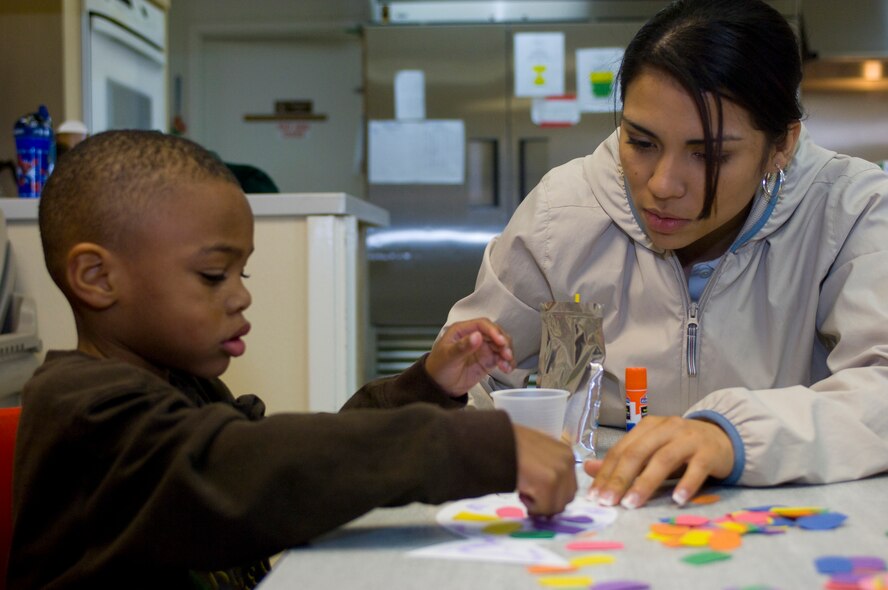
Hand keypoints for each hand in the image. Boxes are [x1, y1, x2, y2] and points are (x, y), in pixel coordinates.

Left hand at [425, 318, 513, 395]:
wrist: (439, 386)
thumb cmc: (438, 367)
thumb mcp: (448, 356)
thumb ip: (463, 346)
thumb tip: (477, 336)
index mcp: (463, 330)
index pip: (482, 324)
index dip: (494, 331)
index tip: (500, 341)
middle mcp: (475, 337)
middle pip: (495, 333)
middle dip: (504, 342)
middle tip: (507, 354)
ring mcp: (482, 349)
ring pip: (501, 345)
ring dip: (507, 352)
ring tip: (507, 364)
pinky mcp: (487, 361)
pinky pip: (501, 358)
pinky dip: (507, 362)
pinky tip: (507, 368)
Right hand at [512, 424, 576, 515]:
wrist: (496, 440)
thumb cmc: (513, 445)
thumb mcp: (539, 450)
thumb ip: (550, 466)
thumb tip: (553, 490)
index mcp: (567, 454)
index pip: (570, 486)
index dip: (554, 494)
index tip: (538, 492)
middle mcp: (568, 463)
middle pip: (566, 498)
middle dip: (549, 501)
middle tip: (530, 493)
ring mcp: (559, 473)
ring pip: (556, 506)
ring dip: (540, 505)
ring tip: (524, 491)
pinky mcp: (548, 484)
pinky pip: (544, 508)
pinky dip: (532, 507)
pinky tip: (521, 492)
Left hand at [584, 416, 733, 508]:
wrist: (722, 438)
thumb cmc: (681, 447)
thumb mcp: (650, 450)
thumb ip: (622, 460)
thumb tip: (587, 468)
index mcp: (647, 427)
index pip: (621, 450)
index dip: (606, 473)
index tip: (594, 496)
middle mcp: (666, 429)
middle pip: (638, 453)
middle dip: (620, 478)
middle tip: (608, 502)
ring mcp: (689, 439)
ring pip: (663, 459)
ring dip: (645, 483)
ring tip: (632, 504)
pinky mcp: (709, 453)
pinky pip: (697, 469)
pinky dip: (686, 484)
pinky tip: (676, 500)